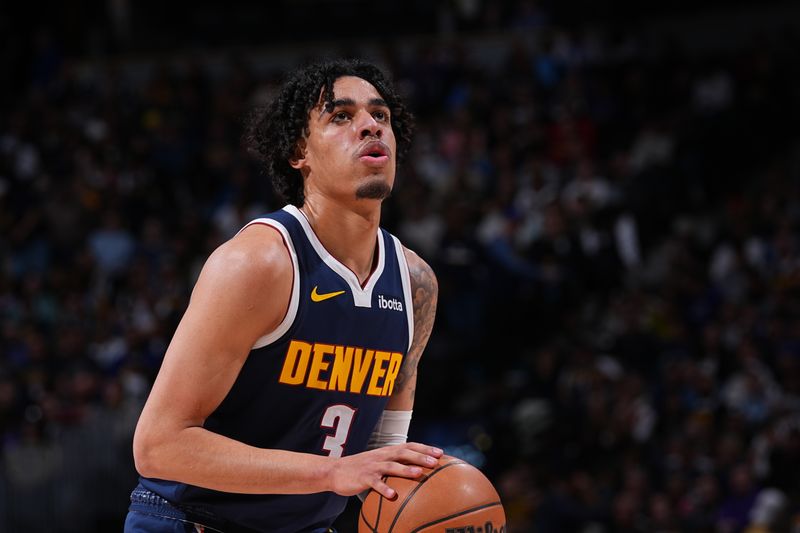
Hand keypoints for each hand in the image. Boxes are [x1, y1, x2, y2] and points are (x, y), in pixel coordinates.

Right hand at [327, 443, 442, 498]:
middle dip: (420, 456)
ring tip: (418, 473)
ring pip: (391, 466)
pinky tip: (392, 496)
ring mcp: (372, 466)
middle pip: (403, 453)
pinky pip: (375, 484)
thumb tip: (416, 474)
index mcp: (386, 452)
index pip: (409, 446)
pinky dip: (384, 489)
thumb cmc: (361, 469)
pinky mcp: (363, 478)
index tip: (440, 453)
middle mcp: (381, 456)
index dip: (424, 448)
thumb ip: (394, 466)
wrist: (335, 470)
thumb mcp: (378, 463)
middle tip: (435, 461)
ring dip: (405, 469)